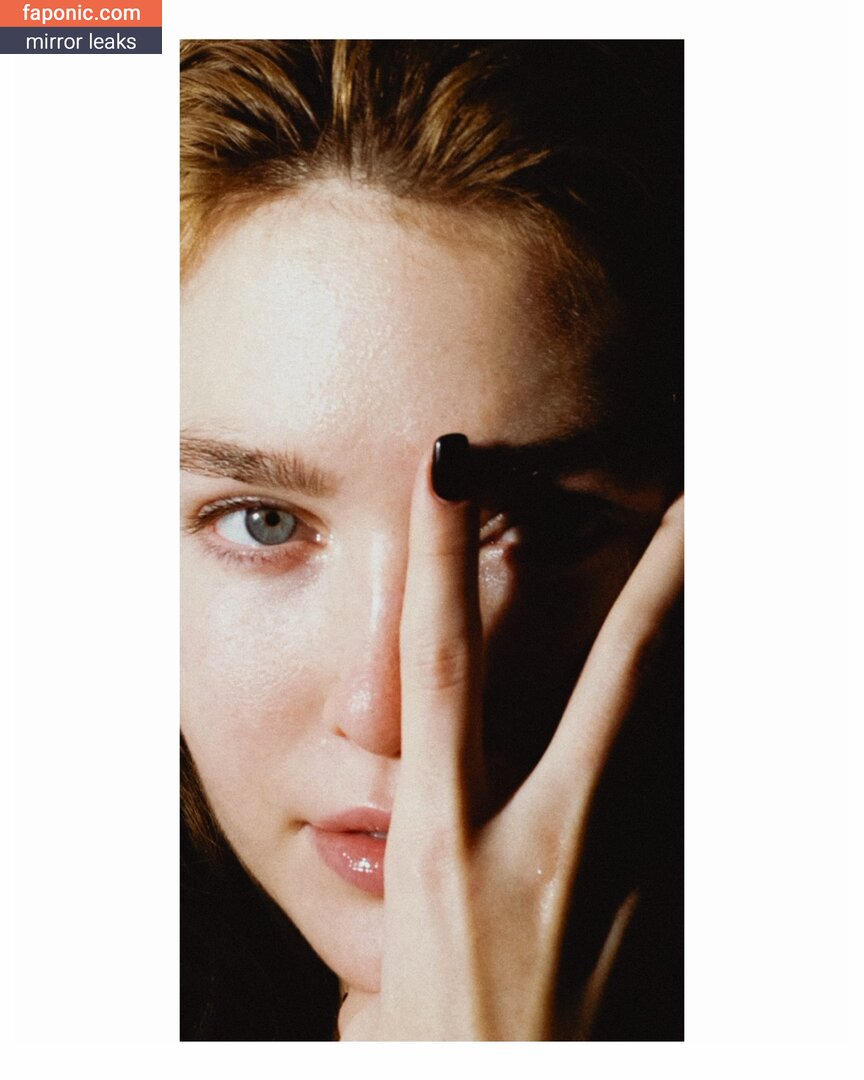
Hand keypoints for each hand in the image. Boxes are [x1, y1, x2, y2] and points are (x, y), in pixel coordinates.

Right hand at [338, 446, 683, 1040]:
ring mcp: (629, 880)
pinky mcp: (680, 922)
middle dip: (660, 578)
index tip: (450, 470)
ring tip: (739, 571)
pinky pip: (698, 817)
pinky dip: (710, 762)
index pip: (437, 667)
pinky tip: (726, 720)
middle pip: (615, 676)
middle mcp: (542, 844)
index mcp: (443, 847)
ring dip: (709, 655)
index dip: (441, 560)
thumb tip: (392, 936)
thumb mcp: (377, 1006)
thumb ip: (385, 947)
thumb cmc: (436, 1070)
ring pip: (681, 738)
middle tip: (695, 499)